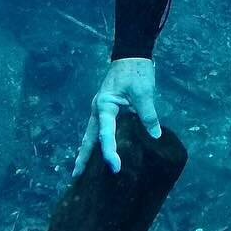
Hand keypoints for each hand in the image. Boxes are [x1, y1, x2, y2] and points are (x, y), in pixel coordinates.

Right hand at [72, 57, 161, 177]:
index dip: (110, 151)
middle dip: (83, 157)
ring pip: (91, 135)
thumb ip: (148, 114)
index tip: (115, 167)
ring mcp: (101, 110)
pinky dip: (96, 143)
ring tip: (81, 172)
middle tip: (76, 176)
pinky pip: (99, 130)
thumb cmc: (136, 71)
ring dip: (87, 152)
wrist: (132, 54)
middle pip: (89, 137)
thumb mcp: (143, 92)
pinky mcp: (107, 110)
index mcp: (105, 105)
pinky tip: (97, 154)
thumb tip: (155, 136)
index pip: (106, 133)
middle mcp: (98, 110)